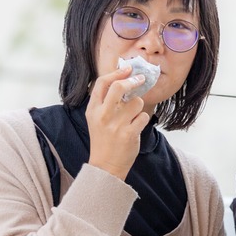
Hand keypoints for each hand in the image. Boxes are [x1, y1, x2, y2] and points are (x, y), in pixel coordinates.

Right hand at [86, 64, 150, 179]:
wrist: (105, 166)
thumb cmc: (104, 139)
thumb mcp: (96, 119)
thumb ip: (106, 101)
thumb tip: (122, 79)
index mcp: (93, 109)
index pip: (102, 83)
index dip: (117, 73)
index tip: (128, 68)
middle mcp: (103, 115)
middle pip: (119, 87)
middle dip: (132, 81)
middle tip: (140, 79)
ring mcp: (115, 125)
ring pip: (136, 102)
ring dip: (138, 107)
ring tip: (132, 118)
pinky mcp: (128, 134)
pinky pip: (143, 116)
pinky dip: (142, 120)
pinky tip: (135, 127)